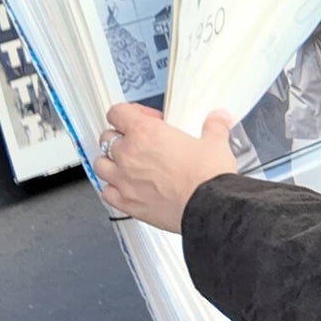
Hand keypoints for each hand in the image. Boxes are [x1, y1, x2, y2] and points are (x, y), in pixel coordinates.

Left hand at [93, 102, 237, 233]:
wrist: (209, 207)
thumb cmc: (208, 177)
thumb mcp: (216, 143)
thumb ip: (214, 127)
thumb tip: (219, 118)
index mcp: (146, 133)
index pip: (117, 112)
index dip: (130, 113)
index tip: (145, 119)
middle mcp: (129, 154)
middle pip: (107, 137)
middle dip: (121, 137)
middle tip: (139, 143)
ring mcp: (124, 180)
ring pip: (101, 164)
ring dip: (111, 163)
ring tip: (128, 166)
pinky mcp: (127, 203)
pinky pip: (107, 193)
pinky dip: (113, 190)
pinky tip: (126, 189)